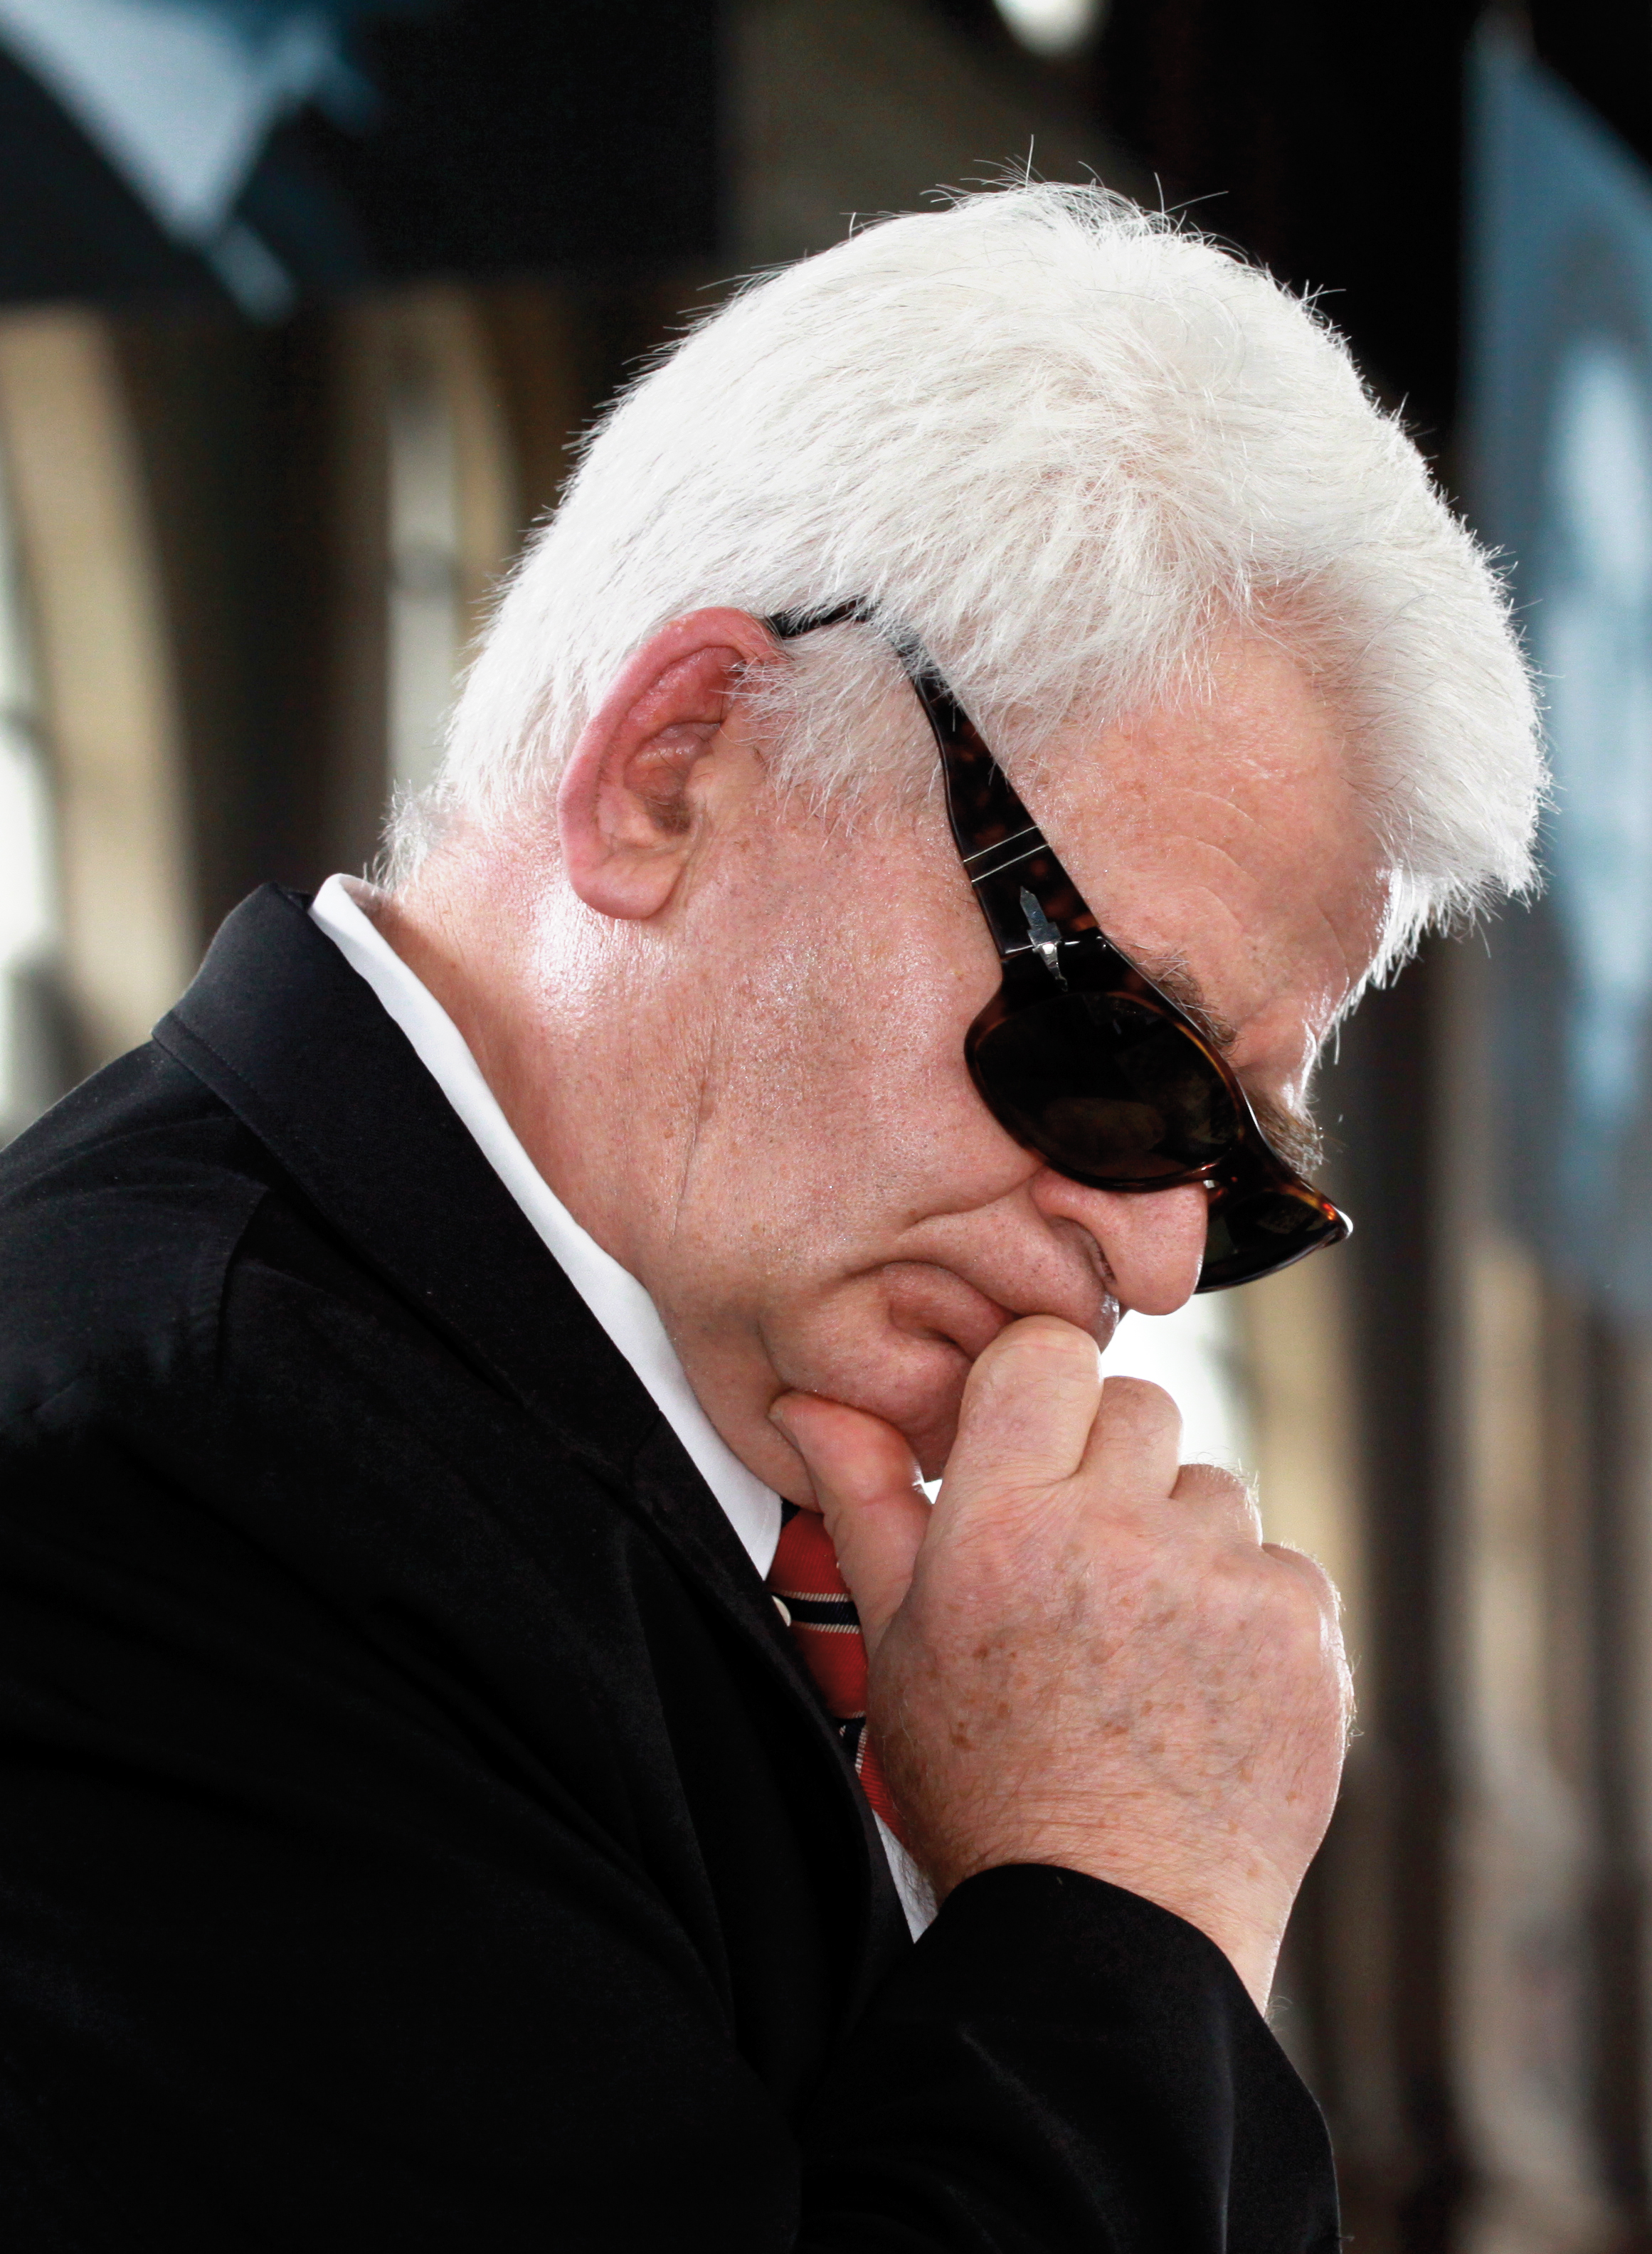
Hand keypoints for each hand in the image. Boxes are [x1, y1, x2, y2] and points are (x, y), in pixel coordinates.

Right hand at [770, 1316, 1350, 2009]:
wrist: (1113, 1925)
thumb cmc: (991, 1790)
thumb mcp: (900, 1642)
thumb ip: (866, 1502)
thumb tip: (812, 1405)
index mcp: (1002, 1523)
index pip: (1049, 1351)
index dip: (1042, 1390)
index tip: (1036, 1443)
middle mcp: (1116, 1533)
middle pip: (1139, 1407)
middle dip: (1113, 1468)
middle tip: (1085, 1566)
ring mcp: (1221, 1577)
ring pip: (1213, 1486)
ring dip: (1185, 1540)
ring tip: (1143, 1640)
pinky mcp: (1302, 1626)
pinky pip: (1280, 1562)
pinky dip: (1250, 1608)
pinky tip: (1202, 1680)